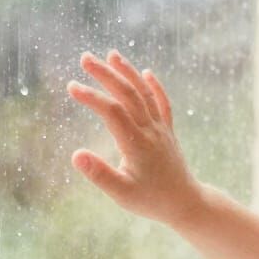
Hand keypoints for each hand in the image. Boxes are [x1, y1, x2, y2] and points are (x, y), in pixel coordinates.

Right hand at [67, 49, 204, 228]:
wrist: (186, 204)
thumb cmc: (151, 201)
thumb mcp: (122, 194)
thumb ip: (99, 174)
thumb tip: (75, 155)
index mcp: (136, 144)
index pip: (112, 112)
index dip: (92, 97)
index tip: (71, 86)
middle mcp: (150, 131)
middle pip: (128, 94)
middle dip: (106, 74)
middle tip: (85, 58)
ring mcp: (161, 129)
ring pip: (145, 94)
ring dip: (128, 73)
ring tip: (111, 55)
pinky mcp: (168, 132)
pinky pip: (163, 104)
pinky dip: (155, 86)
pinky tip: (146, 73)